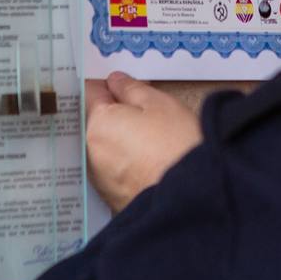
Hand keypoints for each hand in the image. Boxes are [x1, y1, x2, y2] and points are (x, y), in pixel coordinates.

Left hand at [85, 72, 202, 213]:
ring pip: (105, 147)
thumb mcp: (159, 104)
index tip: (123, 86)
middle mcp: (92, 151)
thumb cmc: (177, 146)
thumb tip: (116, 82)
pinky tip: (149, 163)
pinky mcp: (113, 197)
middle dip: (115, 114)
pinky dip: (126, 164)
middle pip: (96, 121)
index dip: (108, 84)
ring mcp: (101, 177)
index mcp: (98, 123)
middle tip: (146, 114)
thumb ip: (131, 89)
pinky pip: (115, 171)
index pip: (90, 91)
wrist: (190, 197)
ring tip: (152, 142)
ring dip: (120, 141)